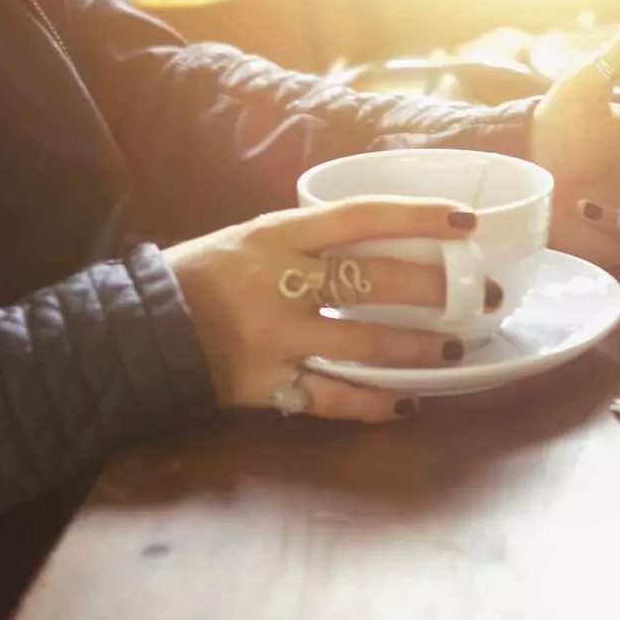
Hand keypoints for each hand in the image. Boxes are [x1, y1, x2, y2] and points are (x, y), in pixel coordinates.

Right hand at [166, 198, 487, 421]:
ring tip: (452, 348)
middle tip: (478, 294)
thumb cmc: (204, 274)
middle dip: (435, 289)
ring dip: (416, 347)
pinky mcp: (265, 383)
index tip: (465, 221)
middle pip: (373, 281)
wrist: (141, 326)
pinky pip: (331, 397)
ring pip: (363, 342)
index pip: (360, 217)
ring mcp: (273, 336)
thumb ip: (309, 240)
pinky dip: (372, 402)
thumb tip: (383, 239)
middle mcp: (280, 281)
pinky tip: (404, 402)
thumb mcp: (253, 237)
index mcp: (278, 234)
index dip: (416, 217)